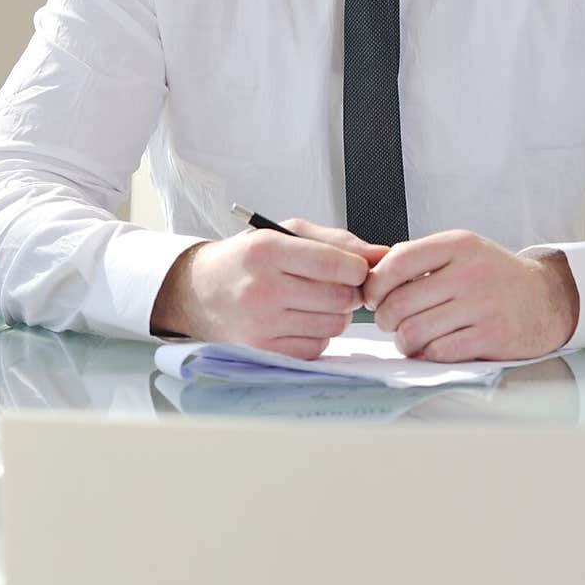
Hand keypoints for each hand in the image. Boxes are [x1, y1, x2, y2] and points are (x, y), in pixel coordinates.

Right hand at [151, 218, 387, 358]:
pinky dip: (318, 334)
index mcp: (267, 250)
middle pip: (340, 298)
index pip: (335, 263)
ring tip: (315, 300)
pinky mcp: (264, 351)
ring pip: (334, 325)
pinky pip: (318, 346)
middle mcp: (262, 288)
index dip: (358, 267)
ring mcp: (261, 324)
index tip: (356, 267)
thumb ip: (337, 241)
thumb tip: (383, 255)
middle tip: (337, 285)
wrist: (201, 291)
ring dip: (336, 314)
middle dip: (349, 291)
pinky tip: (300, 319)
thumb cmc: (249, 258)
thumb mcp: (286, 233)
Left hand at [362, 230, 578, 360]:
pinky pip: (440, 351)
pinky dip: (429, 354)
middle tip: (389, 323)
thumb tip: (373, 275)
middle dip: (385, 319)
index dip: (375, 284)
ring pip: (415, 331)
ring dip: (404, 341)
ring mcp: (483, 305)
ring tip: (409, 338)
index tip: (372, 296)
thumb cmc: (494, 276)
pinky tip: (433, 347)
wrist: (547, 298)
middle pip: (400, 303)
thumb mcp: (462, 251)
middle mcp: (470, 272)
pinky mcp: (492, 336)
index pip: (398, 262)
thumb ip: (421, 258)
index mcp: (458, 245)